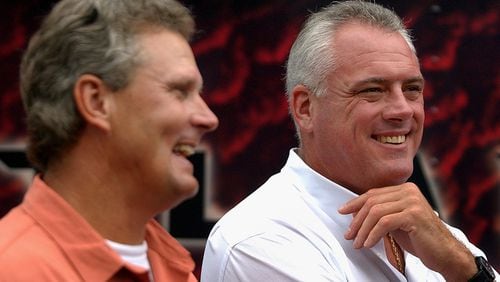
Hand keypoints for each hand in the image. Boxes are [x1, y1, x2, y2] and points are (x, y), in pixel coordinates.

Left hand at [338, 182, 476, 280]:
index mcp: (405, 189)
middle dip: (357, 220)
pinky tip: (368, 244)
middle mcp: (409, 191)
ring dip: (363, 230)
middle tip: (349, 235)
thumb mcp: (397, 222)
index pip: (373, 194)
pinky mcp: (414, 214)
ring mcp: (412, 201)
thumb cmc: (420, 239)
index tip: (342, 212)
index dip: (355, 203)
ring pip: (376, 212)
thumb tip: (353, 213)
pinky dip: (373, 234)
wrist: (445, 253)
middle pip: (372, 202)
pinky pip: (384, 223)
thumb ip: (381, 213)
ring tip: (357, 243)